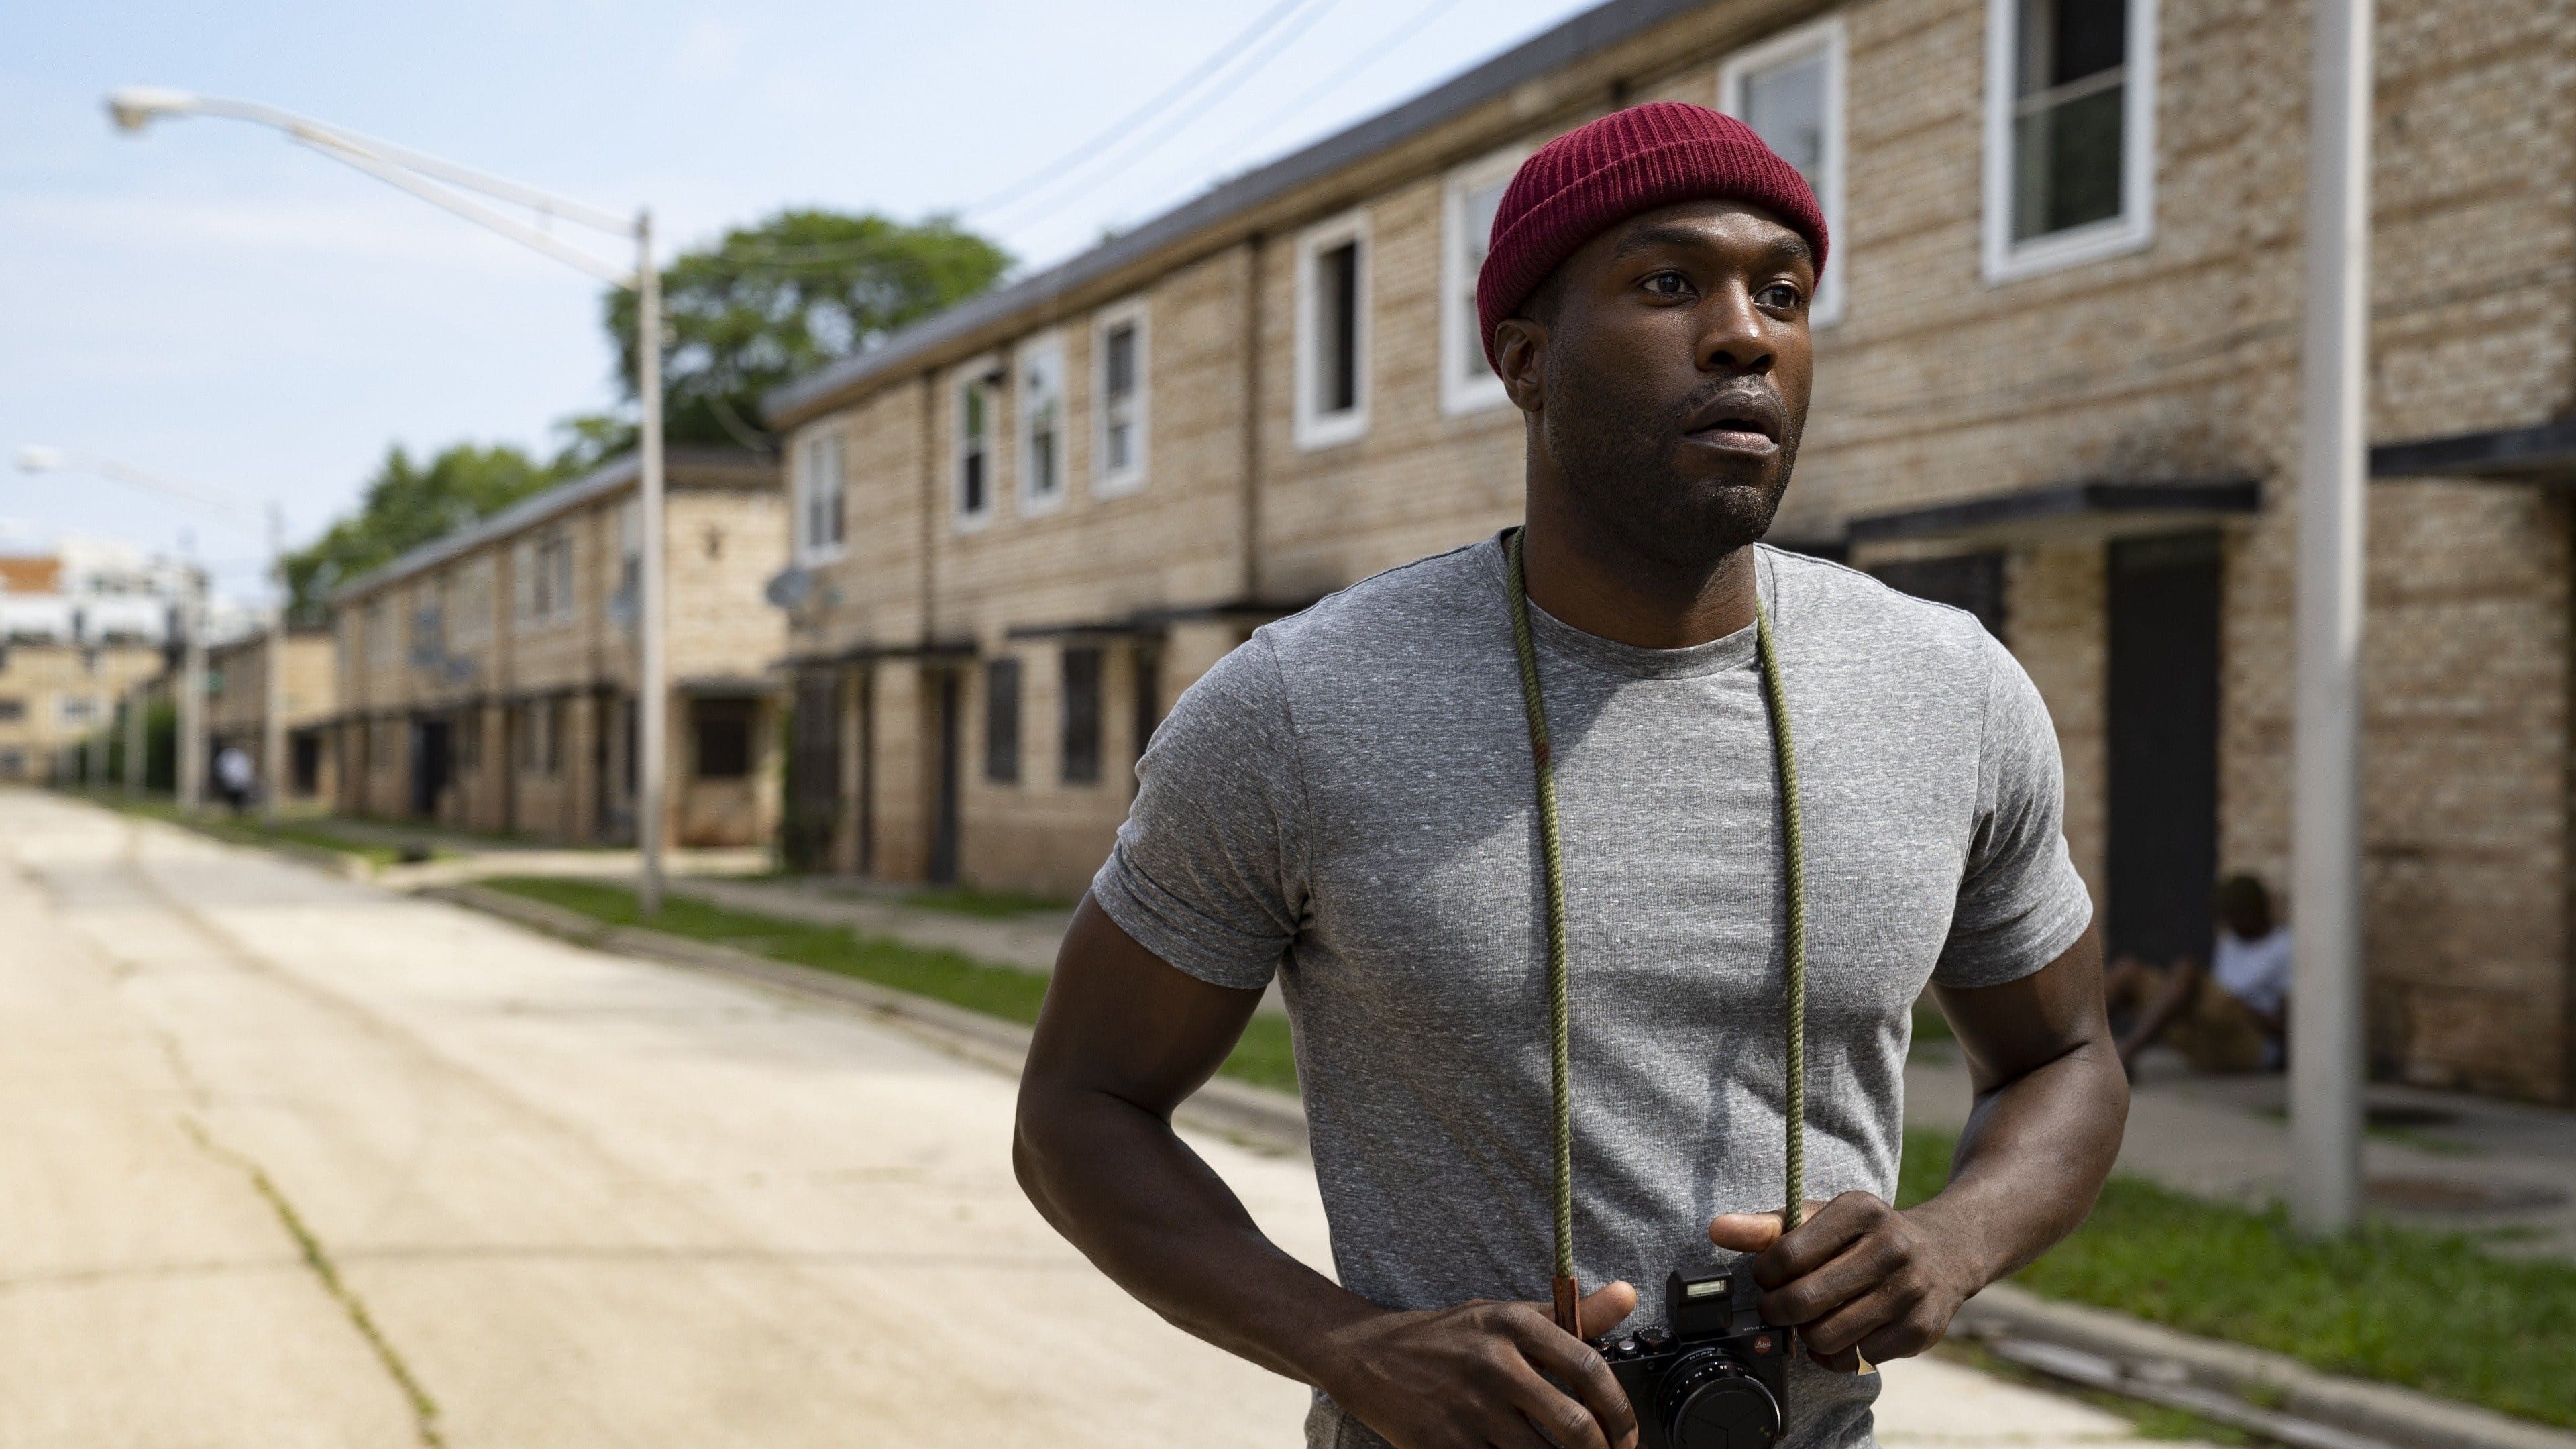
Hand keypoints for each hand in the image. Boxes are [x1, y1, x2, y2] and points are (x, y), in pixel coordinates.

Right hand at [1313, 1280, 1640, 1448]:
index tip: (1628, 1435)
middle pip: (1575, 1426)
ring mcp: (1467, 1408)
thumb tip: (1630, 1294)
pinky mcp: (1444, 1444)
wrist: (1368, 1357)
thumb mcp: (1505, 1316)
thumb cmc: (1448, 1338)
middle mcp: (1493, 1363)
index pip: (1589, 1370)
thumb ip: (1571, 1315)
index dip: (1621, 1411)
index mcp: (1513, 1325)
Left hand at [1709, 1194, 1984, 1371]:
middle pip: (1803, 1301)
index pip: (1787, 1253)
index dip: (1764, 1274)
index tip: (1766, 1276)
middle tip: (1777, 1307)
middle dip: (1776, 1310)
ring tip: (1809, 1320)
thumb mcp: (1822, 1217)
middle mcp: (1891, 1247)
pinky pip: (1856, 1359)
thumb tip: (1717, 1229)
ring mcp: (1910, 1291)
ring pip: (1826, 1336)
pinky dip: (1838, 1354)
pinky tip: (1841, 1333)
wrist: (1946, 1251)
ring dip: (1806, 1336)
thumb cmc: (1867, 1235)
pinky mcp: (1920, 1329)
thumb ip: (1768, 1226)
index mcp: (1860, 1210)